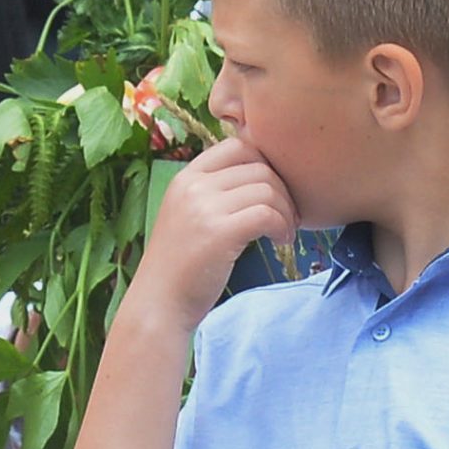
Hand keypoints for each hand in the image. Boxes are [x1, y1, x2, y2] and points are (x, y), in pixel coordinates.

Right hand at [129, 139, 297, 332]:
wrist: (160, 303)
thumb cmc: (182, 265)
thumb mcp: (191, 216)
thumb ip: (216, 193)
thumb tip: (263, 178)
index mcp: (186, 176)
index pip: (238, 145)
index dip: (266, 165)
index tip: (273, 194)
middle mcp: (193, 185)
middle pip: (259, 166)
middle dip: (284, 191)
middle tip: (288, 218)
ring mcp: (205, 207)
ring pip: (267, 189)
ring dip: (287, 212)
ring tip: (284, 234)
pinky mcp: (219, 232)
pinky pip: (267, 214)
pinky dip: (283, 227)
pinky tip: (280, 243)